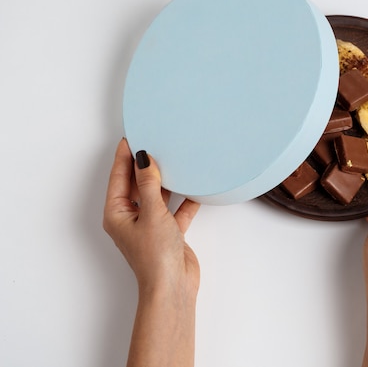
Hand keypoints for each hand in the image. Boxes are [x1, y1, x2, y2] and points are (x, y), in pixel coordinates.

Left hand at [103, 138, 200, 293]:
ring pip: (158, 195)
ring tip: (174, 159)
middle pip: (137, 184)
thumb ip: (149, 184)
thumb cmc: (155, 257)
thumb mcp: (152, 213)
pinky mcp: (170, 232)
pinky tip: (195, 187)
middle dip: (145, 165)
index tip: (132, 136)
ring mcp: (151, 225)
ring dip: (166, 181)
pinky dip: (185, 199)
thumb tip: (144, 159)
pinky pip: (177, 209)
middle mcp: (131, 218)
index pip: (119, 177)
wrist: (173, 286)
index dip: (124, 156)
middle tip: (154, 142)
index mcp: (117, 213)